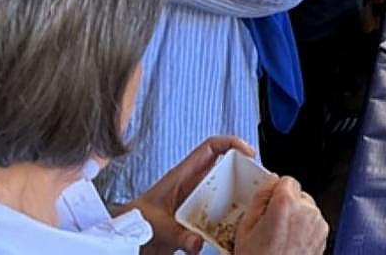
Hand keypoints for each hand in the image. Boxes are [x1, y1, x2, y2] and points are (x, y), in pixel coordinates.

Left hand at [128, 136, 253, 254]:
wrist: (127, 237)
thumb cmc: (136, 222)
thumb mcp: (158, 227)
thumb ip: (178, 235)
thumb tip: (198, 242)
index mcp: (184, 175)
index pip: (211, 147)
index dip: (232, 143)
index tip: (248, 152)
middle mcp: (194, 184)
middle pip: (226, 166)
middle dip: (244, 171)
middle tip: (258, 181)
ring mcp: (198, 199)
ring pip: (227, 188)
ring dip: (240, 194)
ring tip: (253, 203)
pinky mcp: (200, 216)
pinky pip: (222, 210)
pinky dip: (232, 216)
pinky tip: (236, 225)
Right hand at [234, 176, 327, 254]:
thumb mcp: (246, 226)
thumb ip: (260, 197)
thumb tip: (269, 182)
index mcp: (286, 203)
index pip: (286, 180)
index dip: (275, 192)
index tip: (269, 204)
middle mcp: (306, 210)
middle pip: (298, 194)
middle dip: (286, 204)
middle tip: (272, 225)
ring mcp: (318, 224)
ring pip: (306, 208)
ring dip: (296, 216)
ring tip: (280, 237)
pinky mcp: (324, 236)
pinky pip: (313, 223)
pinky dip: (304, 229)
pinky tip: (290, 243)